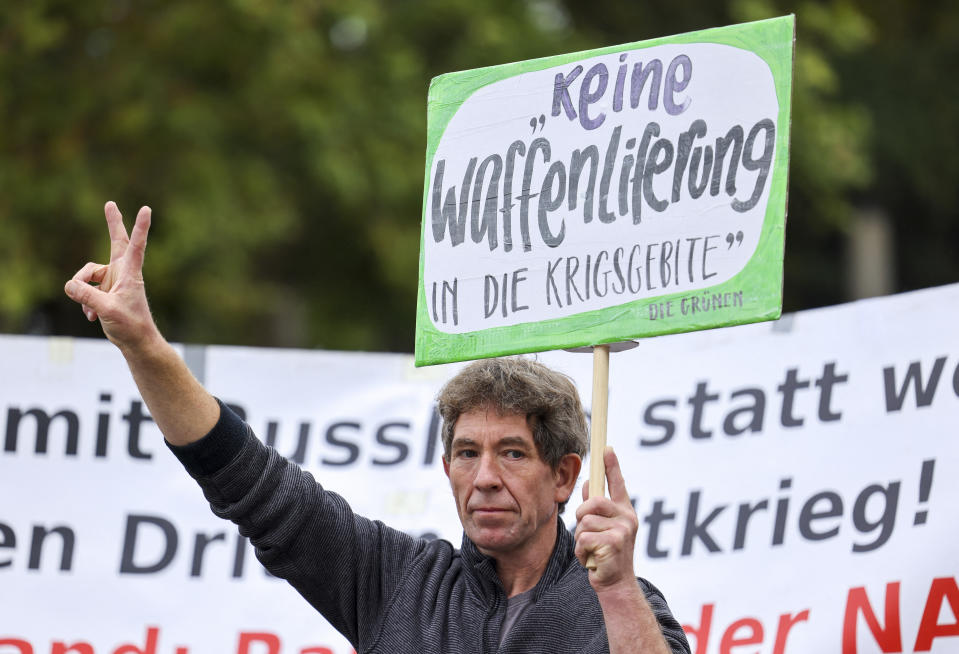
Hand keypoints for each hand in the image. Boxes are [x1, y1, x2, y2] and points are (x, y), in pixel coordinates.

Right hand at [64, 202, 159, 351]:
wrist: (135, 342)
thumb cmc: (130, 325)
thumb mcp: (106, 310)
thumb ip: (86, 296)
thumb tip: (69, 285)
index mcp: (130, 272)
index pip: (136, 245)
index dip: (140, 227)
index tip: (146, 209)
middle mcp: (122, 272)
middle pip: (115, 243)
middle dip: (112, 224)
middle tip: (110, 203)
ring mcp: (113, 281)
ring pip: (87, 275)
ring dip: (83, 291)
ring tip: (90, 309)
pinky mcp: (105, 291)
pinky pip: (85, 289)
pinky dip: (84, 302)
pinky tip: (91, 316)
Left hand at [574, 447, 639, 590]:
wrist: (616, 584)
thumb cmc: (606, 555)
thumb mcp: (603, 529)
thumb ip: (597, 508)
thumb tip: (588, 483)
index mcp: (624, 511)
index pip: (618, 483)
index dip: (611, 465)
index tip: (606, 447)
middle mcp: (627, 518)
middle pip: (593, 502)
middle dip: (582, 516)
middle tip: (586, 533)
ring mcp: (622, 531)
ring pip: (585, 522)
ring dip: (581, 539)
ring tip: (592, 550)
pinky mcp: (613, 544)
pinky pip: (583, 538)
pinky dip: (581, 552)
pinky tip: (592, 560)